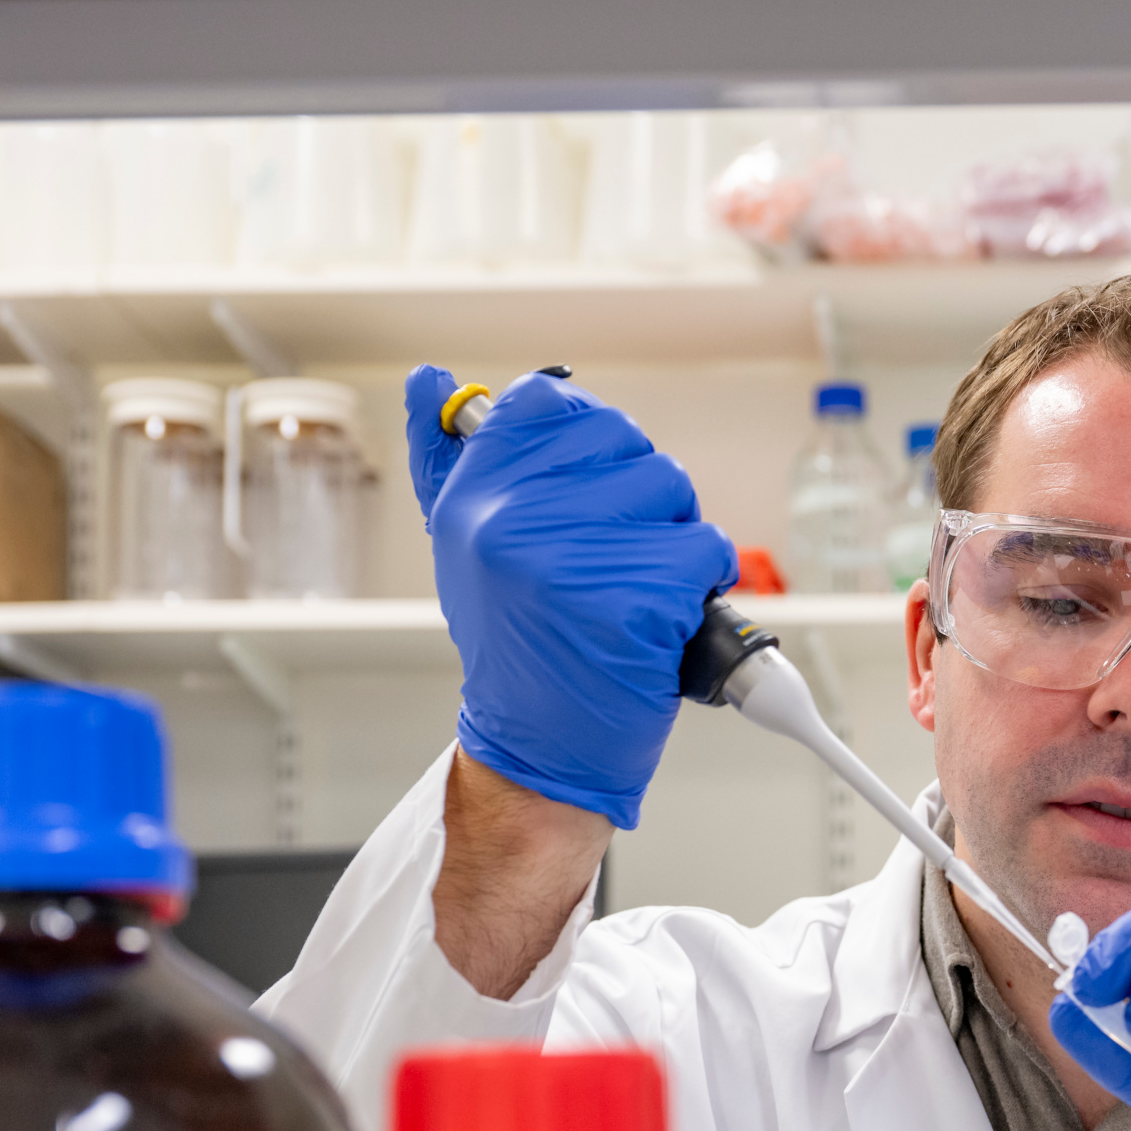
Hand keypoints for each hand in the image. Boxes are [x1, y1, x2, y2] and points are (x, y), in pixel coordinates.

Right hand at [406, 365, 735, 827]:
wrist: (538, 750)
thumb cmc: (518, 647)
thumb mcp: (466, 550)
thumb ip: (448, 461)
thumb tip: (425, 380)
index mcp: (471, 499)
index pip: (545, 402)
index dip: (588, 440)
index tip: (588, 486)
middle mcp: (513, 522)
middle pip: (626, 442)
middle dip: (640, 496)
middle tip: (612, 558)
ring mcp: (575, 561)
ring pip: (673, 491)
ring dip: (674, 540)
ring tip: (633, 589)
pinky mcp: (635, 602)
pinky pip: (705, 551)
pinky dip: (701, 585)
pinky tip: (663, 619)